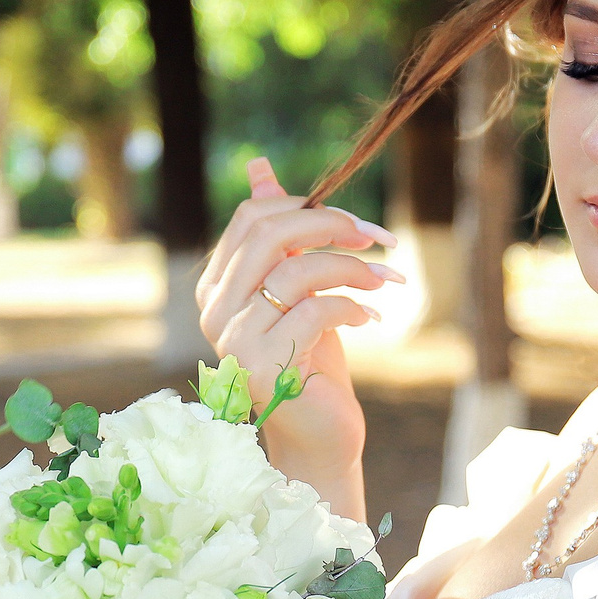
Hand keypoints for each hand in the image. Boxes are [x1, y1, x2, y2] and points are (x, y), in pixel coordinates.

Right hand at [196, 158, 400, 471]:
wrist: (319, 433)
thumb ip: (280, 236)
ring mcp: (233, 339)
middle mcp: (214, 309)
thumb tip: (259, 166)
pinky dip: (351, 307)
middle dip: (331, 226)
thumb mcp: (299, 290)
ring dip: (352, 269)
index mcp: (217, 285)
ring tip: (383, 281)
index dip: (306, 208)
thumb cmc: (310, 359)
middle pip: (268, 234)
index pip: (251, 218)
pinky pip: (313, 311)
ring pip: (296, 271)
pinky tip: (370, 318)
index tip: (354, 224)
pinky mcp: (262, 366)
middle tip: (376, 238)